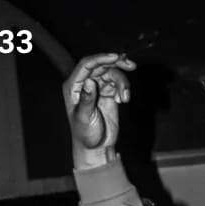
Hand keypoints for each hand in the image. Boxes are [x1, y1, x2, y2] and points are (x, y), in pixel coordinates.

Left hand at [63, 53, 135, 168]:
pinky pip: (118, 82)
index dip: (100, 58)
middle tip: (130, 66)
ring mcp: (97, 87)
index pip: (86, 65)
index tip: (115, 57)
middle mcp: (85, 84)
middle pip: (101, 65)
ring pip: (112, 73)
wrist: (97, 147)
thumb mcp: (84, 118)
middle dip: (116, 64)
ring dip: (122, 82)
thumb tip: (89, 82)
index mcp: (74, 87)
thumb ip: (87, 99)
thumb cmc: (85, 135)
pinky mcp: (109, 92)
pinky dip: (124, 88)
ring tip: (125, 97)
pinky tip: (124, 100)